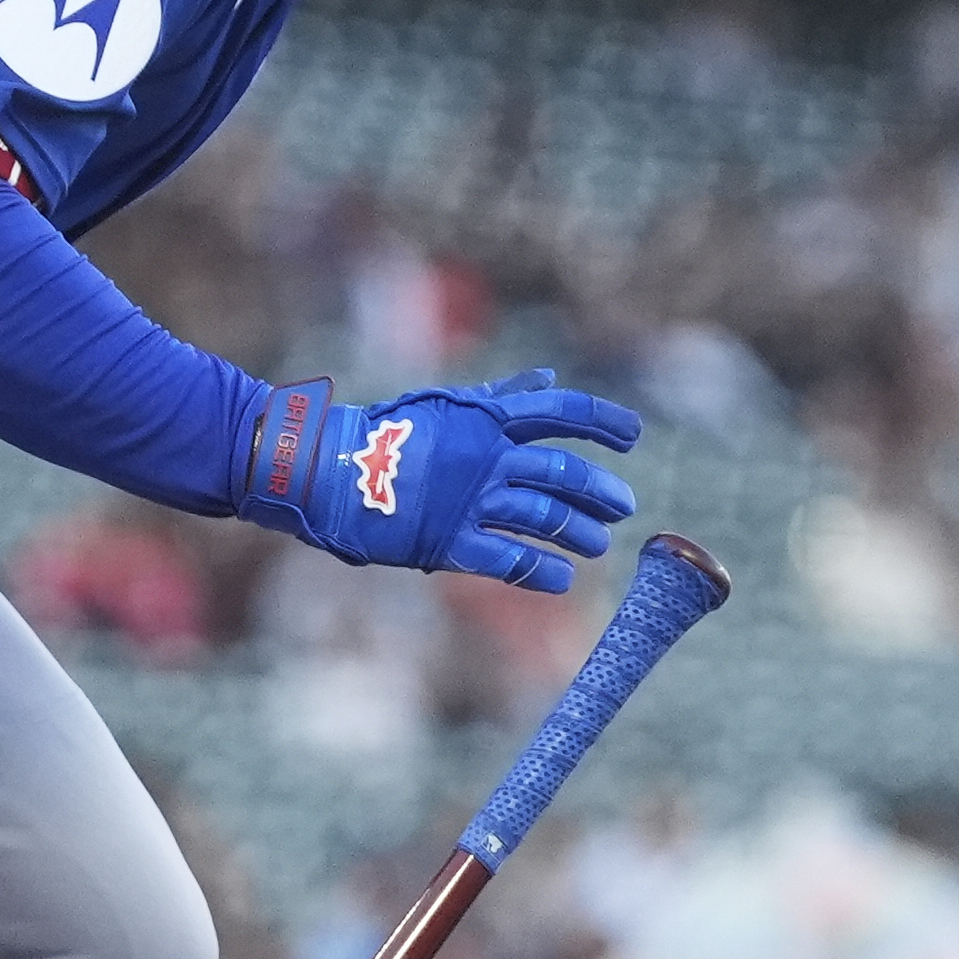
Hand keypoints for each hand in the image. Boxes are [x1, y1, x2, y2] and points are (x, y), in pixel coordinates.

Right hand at [235, 367, 640, 593]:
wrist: (325, 470)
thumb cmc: (385, 433)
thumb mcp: (447, 406)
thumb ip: (501, 397)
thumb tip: (546, 379)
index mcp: (485, 419)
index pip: (559, 411)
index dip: (602, 419)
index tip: (632, 436)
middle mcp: (485, 457)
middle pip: (561, 471)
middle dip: (599, 490)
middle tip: (622, 505)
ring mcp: (468, 500)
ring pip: (542, 515)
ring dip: (578, 532)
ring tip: (597, 545)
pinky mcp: (447, 541)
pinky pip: (508, 559)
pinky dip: (541, 570)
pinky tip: (562, 578)